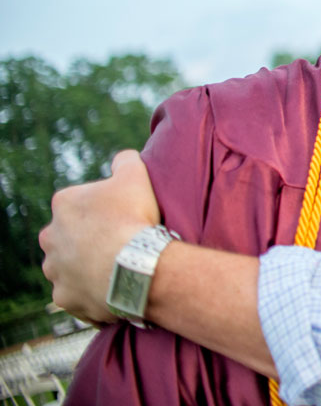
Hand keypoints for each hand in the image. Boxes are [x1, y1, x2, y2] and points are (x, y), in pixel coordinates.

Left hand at [39, 150, 159, 322]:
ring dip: (86, 266)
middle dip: (89, 239)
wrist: (135, 265)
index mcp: (64, 204)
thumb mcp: (135, 176)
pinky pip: (77, 294)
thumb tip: (123, 158)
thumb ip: (125, 161)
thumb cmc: (133, 219)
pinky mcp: (64, 297)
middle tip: (120, 242)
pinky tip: (113, 287)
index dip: (105, 209)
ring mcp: (55, 270)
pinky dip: (91, 292)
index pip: (81, 202)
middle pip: (69, 235)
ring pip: (69, 266)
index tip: (124, 216)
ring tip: (117, 268)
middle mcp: (50, 236)